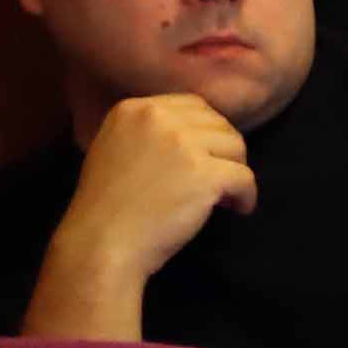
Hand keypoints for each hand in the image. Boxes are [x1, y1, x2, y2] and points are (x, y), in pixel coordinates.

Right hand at [24, 95, 253, 330]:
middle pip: (219, 124)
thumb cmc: (107, 206)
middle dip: (224, 152)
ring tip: (223, 197)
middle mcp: (157, 118)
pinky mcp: (204, 173)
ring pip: (237, 148)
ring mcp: (182, 144)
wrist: (101, 241)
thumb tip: (200, 133)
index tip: (207, 156)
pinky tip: (235, 209)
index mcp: (134, 108)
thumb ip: (151, 133)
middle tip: (219, 180)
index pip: (193, 106)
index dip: (207, 132)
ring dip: (236, 173)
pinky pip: (246, 178)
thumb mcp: (116, 148)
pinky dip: (246, 196)